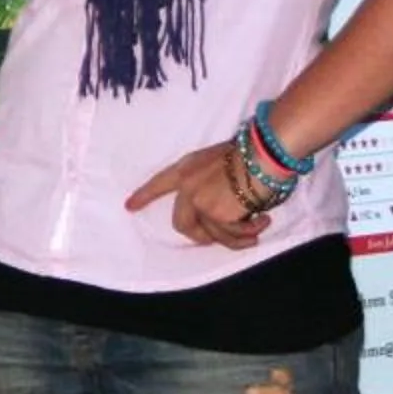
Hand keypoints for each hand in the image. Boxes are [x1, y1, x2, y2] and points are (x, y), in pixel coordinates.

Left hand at [126, 142, 273, 251]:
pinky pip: (230, 236)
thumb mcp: (221, 162)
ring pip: (211, 234)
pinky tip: (263, 221)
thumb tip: (222, 212)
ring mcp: (199, 201)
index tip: (129, 206)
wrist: (263, 153)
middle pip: (181, 223)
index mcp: (187, 168)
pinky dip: (248, 234)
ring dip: (236, 235)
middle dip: (199, 237)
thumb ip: (211, 183)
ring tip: (257, 226)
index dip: (144, 195)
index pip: (159, 183)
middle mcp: (188, 185)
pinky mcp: (214, 215)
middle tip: (216, 239)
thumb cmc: (251, 154)